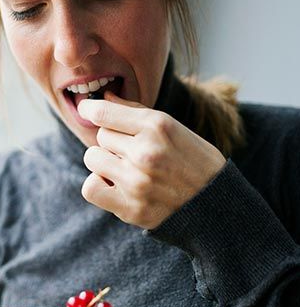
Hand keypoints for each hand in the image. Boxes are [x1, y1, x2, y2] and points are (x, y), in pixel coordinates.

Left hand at [78, 92, 225, 228]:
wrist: (218, 207)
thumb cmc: (197, 163)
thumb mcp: (175, 128)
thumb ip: (137, 113)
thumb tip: (103, 98)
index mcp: (159, 126)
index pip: (103, 112)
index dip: (90, 109)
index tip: (87, 109)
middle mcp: (146, 151)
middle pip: (101, 135)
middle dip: (112, 141)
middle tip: (131, 151)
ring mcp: (137, 181)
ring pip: (93, 158)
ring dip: (104, 162)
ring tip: (124, 168)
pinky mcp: (131, 208)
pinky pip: (91, 188)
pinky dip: (98, 185)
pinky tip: (113, 185)